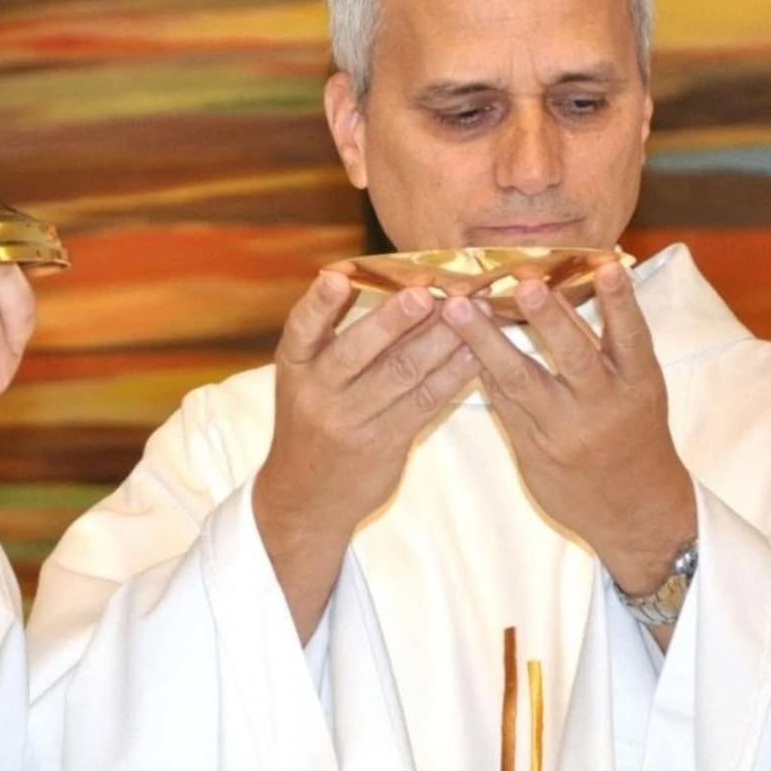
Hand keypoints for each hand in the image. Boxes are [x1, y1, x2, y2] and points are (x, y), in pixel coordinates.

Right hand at [254, 270, 478, 638]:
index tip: (338, 274)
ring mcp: (350, 421)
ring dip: (440, 339)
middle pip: (358, 351)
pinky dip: (453, 374)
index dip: (319, 302)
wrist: (306, 496)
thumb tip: (397, 285)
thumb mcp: (306, 377)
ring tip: (473, 309)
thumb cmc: (312, 419)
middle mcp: (318, 392)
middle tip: (427, 291)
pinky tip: (476, 352)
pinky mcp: (384, 443)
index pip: (302, 328)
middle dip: (394, 320)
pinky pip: (424, 402)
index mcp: (294, 366)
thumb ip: (335, 338)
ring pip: (401, 374)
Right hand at [441, 263, 695, 595]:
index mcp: (554, 434)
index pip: (511, 379)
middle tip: (506, 286)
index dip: (483, 341)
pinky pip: (635, 337)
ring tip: (556, 271)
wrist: (644, 514)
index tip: (457, 308)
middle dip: (531, 320)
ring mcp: (625, 393)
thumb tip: (475, 356)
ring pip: (597, 344)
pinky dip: (622, 302)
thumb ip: (509, 406)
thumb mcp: (532, 459)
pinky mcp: (648, 379)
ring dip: (574, 305)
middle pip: (555, 360)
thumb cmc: (578, 494)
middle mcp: (591, 412)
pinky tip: (610, 268)